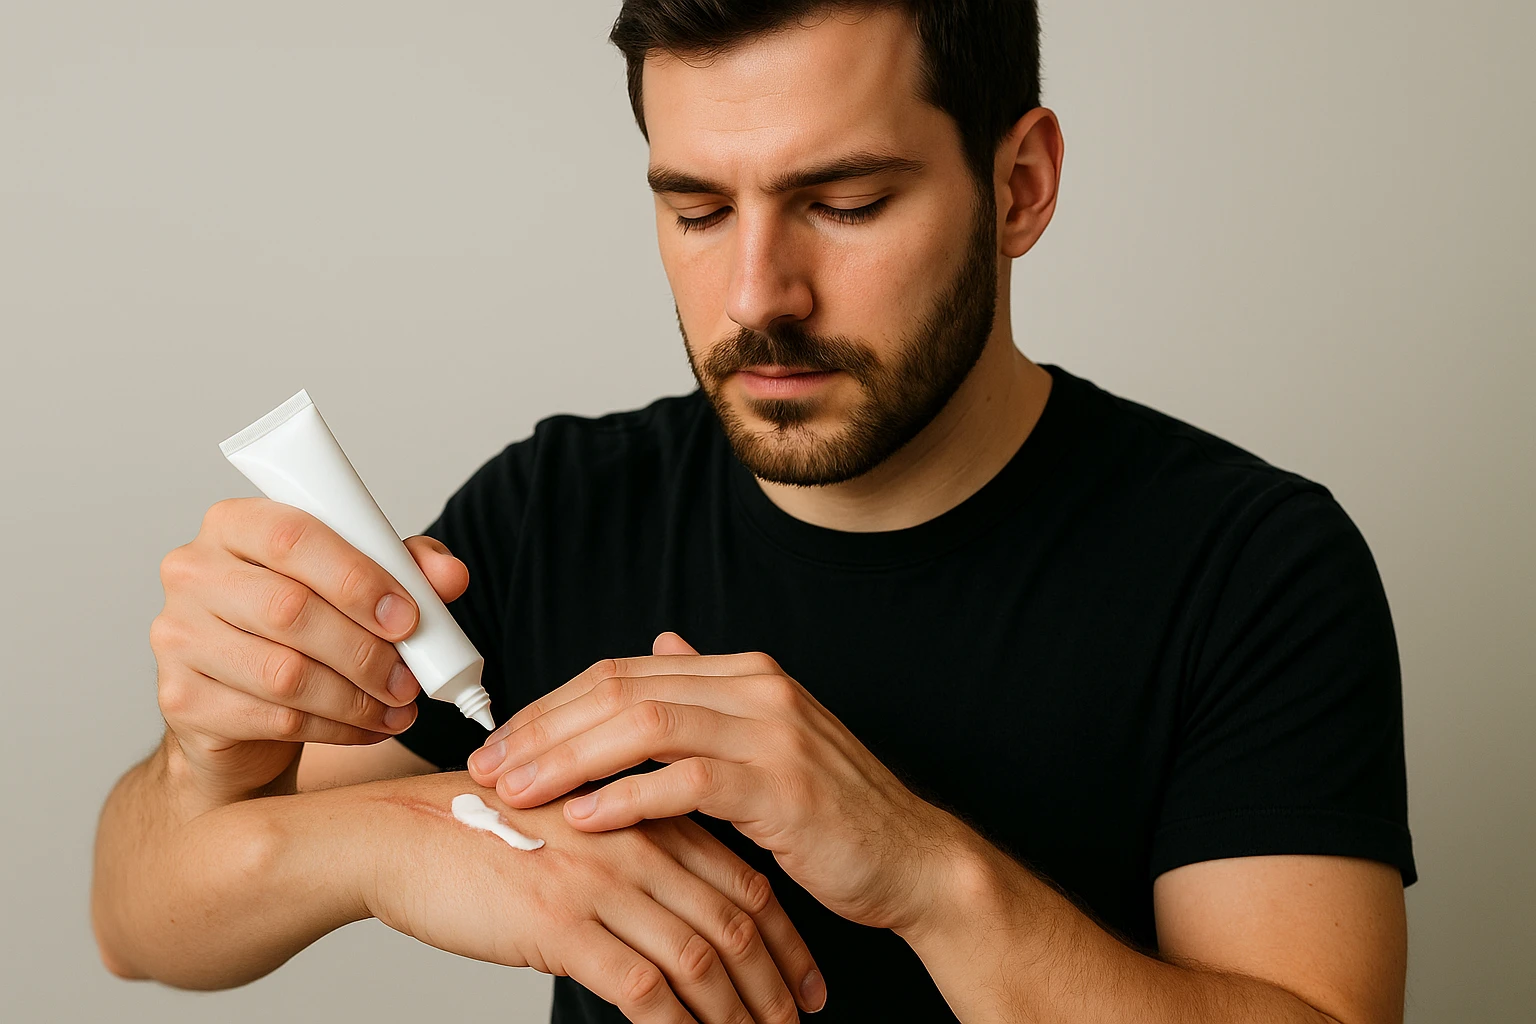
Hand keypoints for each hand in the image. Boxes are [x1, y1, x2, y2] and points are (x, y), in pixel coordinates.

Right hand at [150, 497, 464, 802]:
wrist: (239, 706)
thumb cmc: (300, 628)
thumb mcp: (355, 584)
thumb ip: (404, 567)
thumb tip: (449, 575)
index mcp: (236, 525)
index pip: (294, 536)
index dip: (359, 578)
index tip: (409, 616)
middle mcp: (193, 573)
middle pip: (290, 609)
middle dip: (366, 650)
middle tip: (410, 678)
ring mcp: (177, 637)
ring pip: (284, 672)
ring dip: (357, 697)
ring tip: (397, 706)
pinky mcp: (181, 699)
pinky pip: (273, 719)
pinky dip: (336, 729)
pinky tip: (366, 728)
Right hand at [362, 771, 824, 1022]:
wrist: (398, 833)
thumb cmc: (478, 830)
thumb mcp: (573, 824)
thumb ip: (631, 849)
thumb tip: (677, 901)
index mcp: (645, 817)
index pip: (742, 878)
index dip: (785, 935)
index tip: (804, 977)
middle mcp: (636, 845)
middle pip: (736, 919)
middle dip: (776, 980)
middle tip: (797, 1019)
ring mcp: (603, 883)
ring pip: (700, 956)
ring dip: (738, 1010)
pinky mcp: (563, 923)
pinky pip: (643, 987)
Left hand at [467, 633, 963, 933]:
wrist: (910, 859)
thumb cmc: (830, 812)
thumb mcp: (766, 740)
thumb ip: (708, 695)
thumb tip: (664, 645)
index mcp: (743, 674)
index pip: (624, 672)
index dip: (553, 704)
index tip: (503, 742)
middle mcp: (756, 687)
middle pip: (621, 690)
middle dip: (543, 729)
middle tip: (489, 767)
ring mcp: (771, 731)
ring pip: (643, 727)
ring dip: (568, 760)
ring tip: (517, 791)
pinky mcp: (780, 783)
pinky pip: (686, 782)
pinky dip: (627, 798)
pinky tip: (583, 820)